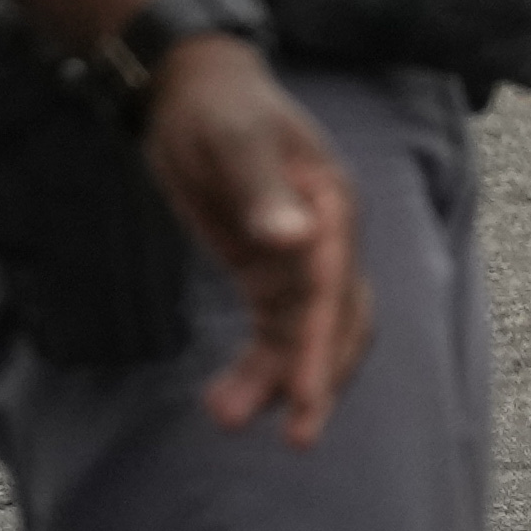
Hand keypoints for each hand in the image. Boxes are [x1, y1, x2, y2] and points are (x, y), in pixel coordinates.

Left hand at [146, 37, 372, 440]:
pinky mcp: (268, 272)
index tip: (302, 395)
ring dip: (276, 379)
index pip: (331, 286)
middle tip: (295, 436)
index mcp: (330, 206)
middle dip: (318, 378)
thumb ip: (263, 192)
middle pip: (336, 321)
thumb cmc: (220, 110)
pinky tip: (225, 398)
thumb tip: (295, 239)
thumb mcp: (235, 143)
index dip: (320, 344)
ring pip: (303, 335)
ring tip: (225, 417)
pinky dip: (258, 367)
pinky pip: (275, 331)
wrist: (194, 94)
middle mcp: (325, 238)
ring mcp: (298, 258)